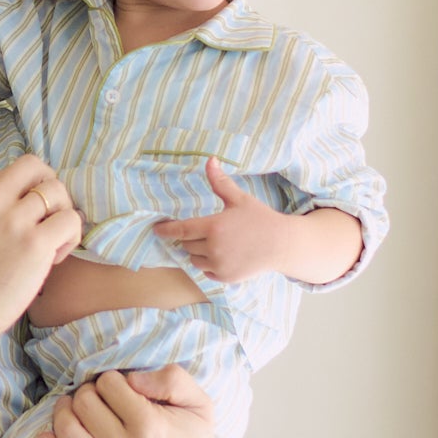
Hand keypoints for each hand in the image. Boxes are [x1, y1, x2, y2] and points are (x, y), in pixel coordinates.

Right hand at [0, 155, 82, 343]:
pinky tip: (54, 258)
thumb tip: (31, 200)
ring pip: (58, 190)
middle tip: (47, 221)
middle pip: (38, 168)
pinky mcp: (34, 244)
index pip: (17, 170)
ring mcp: (13, 220)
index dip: (29, 191)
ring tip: (50, 242)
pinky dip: (70, 237)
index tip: (25, 218)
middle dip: (50, 191)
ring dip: (61, 215)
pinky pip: (71, 221)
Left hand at [35, 366, 231, 437]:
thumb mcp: (200, 405)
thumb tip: (131, 378)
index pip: (107, 385)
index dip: (109, 381)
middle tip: (93, 399)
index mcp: (150, 425)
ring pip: (68, 433)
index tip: (115, 389)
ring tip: (71, 410)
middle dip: (86, 394)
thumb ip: (172, 379)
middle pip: (84, 404)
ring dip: (63, 414)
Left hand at [154, 158, 288, 281]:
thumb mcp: (239, 199)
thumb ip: (220, 182)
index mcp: (214, 227)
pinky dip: (209, 264)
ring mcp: (219, 264)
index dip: (166, 230)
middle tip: (206, 231)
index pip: (180, 230)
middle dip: (191, 237)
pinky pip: (205, 271)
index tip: (156, 229)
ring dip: (198, 252)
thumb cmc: (259, 219)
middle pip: (186, 244)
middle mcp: (213, 248)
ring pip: (194, 259)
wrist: (281, 245)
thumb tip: (210, 160)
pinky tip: (223, 255)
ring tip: (216, 243)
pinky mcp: (225, 277)